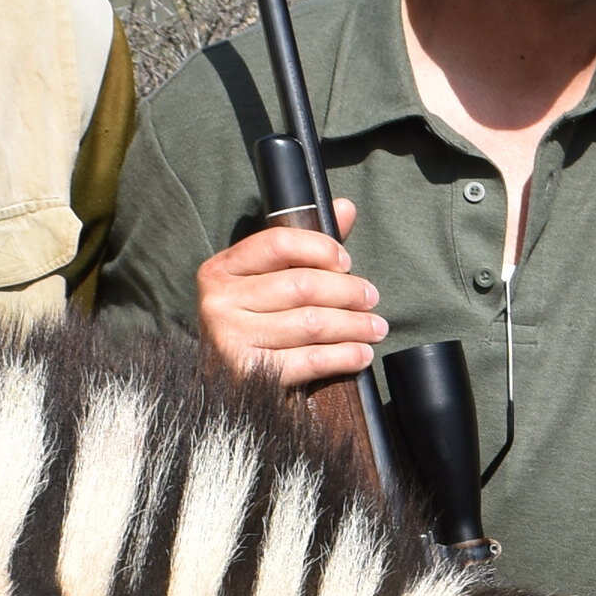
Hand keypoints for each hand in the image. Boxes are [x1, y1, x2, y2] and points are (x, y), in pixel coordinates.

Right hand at [195, 202, 380, 384]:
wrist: (224, 388)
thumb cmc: (255, 324)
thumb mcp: (270, 281)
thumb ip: (307, 246)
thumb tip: (345, 207)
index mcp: (220, 270)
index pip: (277, 243)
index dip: (320, 249)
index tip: (347, 262)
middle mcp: (218, 302)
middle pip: (301, 286)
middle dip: (347, 291)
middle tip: (372, 298)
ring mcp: (230, 339)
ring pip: (311, 323)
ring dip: (354, 325)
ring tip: (376, 328)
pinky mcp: (248, 374)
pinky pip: (309, 360)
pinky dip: (344, 356)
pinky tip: (361, 354)